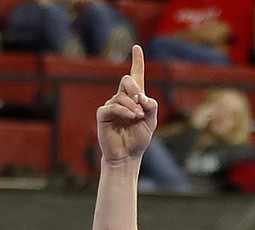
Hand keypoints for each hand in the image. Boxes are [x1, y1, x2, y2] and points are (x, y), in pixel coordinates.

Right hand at [97, 45, 157, 164]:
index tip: (137, 47)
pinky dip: (124, 110)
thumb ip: (151, 108)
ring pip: (122, 96)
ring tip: (137, 117)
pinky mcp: (103, 114)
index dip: (137, 62)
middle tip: (140, 98)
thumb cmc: (138, 140)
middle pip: (126, 81)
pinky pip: (113, 106)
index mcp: (134, 99)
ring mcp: (111, 105)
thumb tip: (143, 96)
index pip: (135, 77)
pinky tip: (131, 117)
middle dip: (134, 86)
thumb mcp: (150, 123)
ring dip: (133, 106)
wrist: (126, 157)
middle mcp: (121, 99)